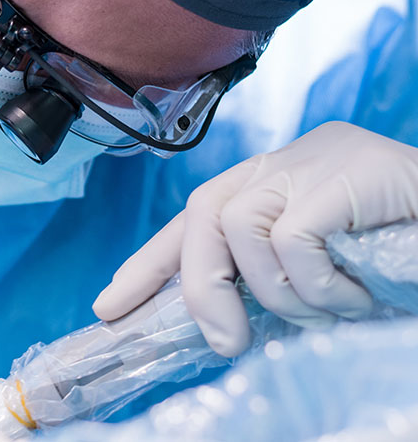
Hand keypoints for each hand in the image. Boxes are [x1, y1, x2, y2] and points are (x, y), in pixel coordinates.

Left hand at [92, 122, 417, 356]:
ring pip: (243, 230)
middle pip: (204, 214)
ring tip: (331, 309)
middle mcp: (282, 164)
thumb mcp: (318, 273)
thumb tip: (216, 328)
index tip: (111, 304)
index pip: (194, 216)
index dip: (150, 263)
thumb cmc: (394, 255)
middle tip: (225, 342)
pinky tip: (355, 293)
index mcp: (271, 183)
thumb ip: (268, 281)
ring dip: (280, 293)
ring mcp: (313, 159)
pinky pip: (293, 238)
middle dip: (201, 287)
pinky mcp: (342, 170)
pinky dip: (317, 282)